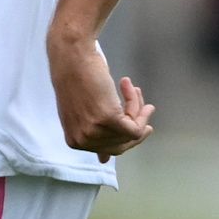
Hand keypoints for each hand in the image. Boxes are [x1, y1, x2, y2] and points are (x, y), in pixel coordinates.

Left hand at [50, 33, 154, 155]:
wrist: (72, 57)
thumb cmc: (78, 80)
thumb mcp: (82, 114)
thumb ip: (93, 136)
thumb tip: (104, 160)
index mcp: (74, 141)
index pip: (110, 150)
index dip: (128, 137)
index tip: (141, 126)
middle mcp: (82, 141)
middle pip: (124, 144)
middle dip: (138, 124)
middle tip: (147, 107)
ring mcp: (94, 132)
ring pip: (132, 132)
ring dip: (137, 107)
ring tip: (132, 88)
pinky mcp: (107, 119)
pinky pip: (135, 123)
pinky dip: (138, 104)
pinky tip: (130, 86)